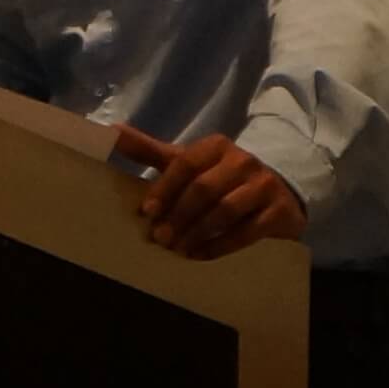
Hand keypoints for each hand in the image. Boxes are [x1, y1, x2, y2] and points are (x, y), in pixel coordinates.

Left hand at [107, 125, 307, 260]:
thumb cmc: (222, 179)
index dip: (164, 188)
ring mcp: (264, 185)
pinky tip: (200, 255)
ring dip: (197, 232)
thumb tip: (110, 132)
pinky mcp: (278, 211)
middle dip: (179, 215)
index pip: (185, 164)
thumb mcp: (188, 162)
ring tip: (178, 249)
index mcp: (216, 146)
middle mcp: (242, 161)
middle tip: (160, 238)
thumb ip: (150, 150)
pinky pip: (246, 232)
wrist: (278, 194)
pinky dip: (220, 246)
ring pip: (225, 210)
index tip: (147, 212)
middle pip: (204, 188)